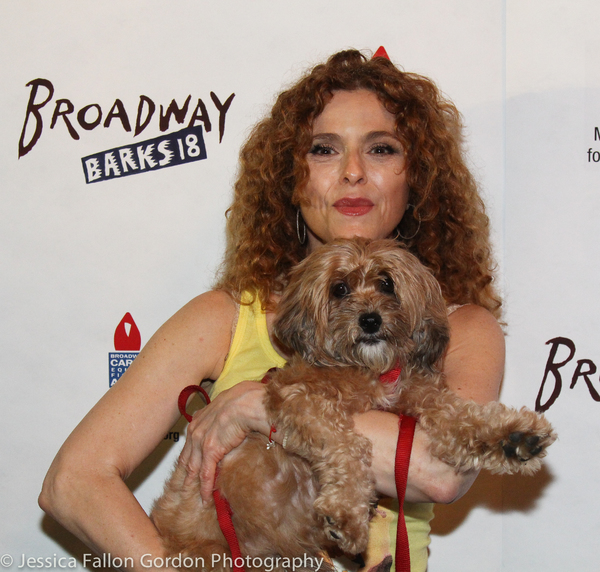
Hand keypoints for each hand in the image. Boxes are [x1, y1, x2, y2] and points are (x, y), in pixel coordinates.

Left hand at [178, 381, 268, 501]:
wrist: (247, 402)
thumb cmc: (244, 400)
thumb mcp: (228, 406)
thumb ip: (224, 416)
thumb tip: (233, 421)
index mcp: (199, 418)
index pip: (190, 441)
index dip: (190, 455)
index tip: (190, 465)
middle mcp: (195, 430)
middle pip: (187, 456)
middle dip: (186, 472)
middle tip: (185, 487)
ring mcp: (200, 441)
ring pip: (193, 468)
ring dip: (193, 484)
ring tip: (194, 497)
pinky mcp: (210, 451)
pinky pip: (205, 474)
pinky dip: (205, 488)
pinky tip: (205, 498)